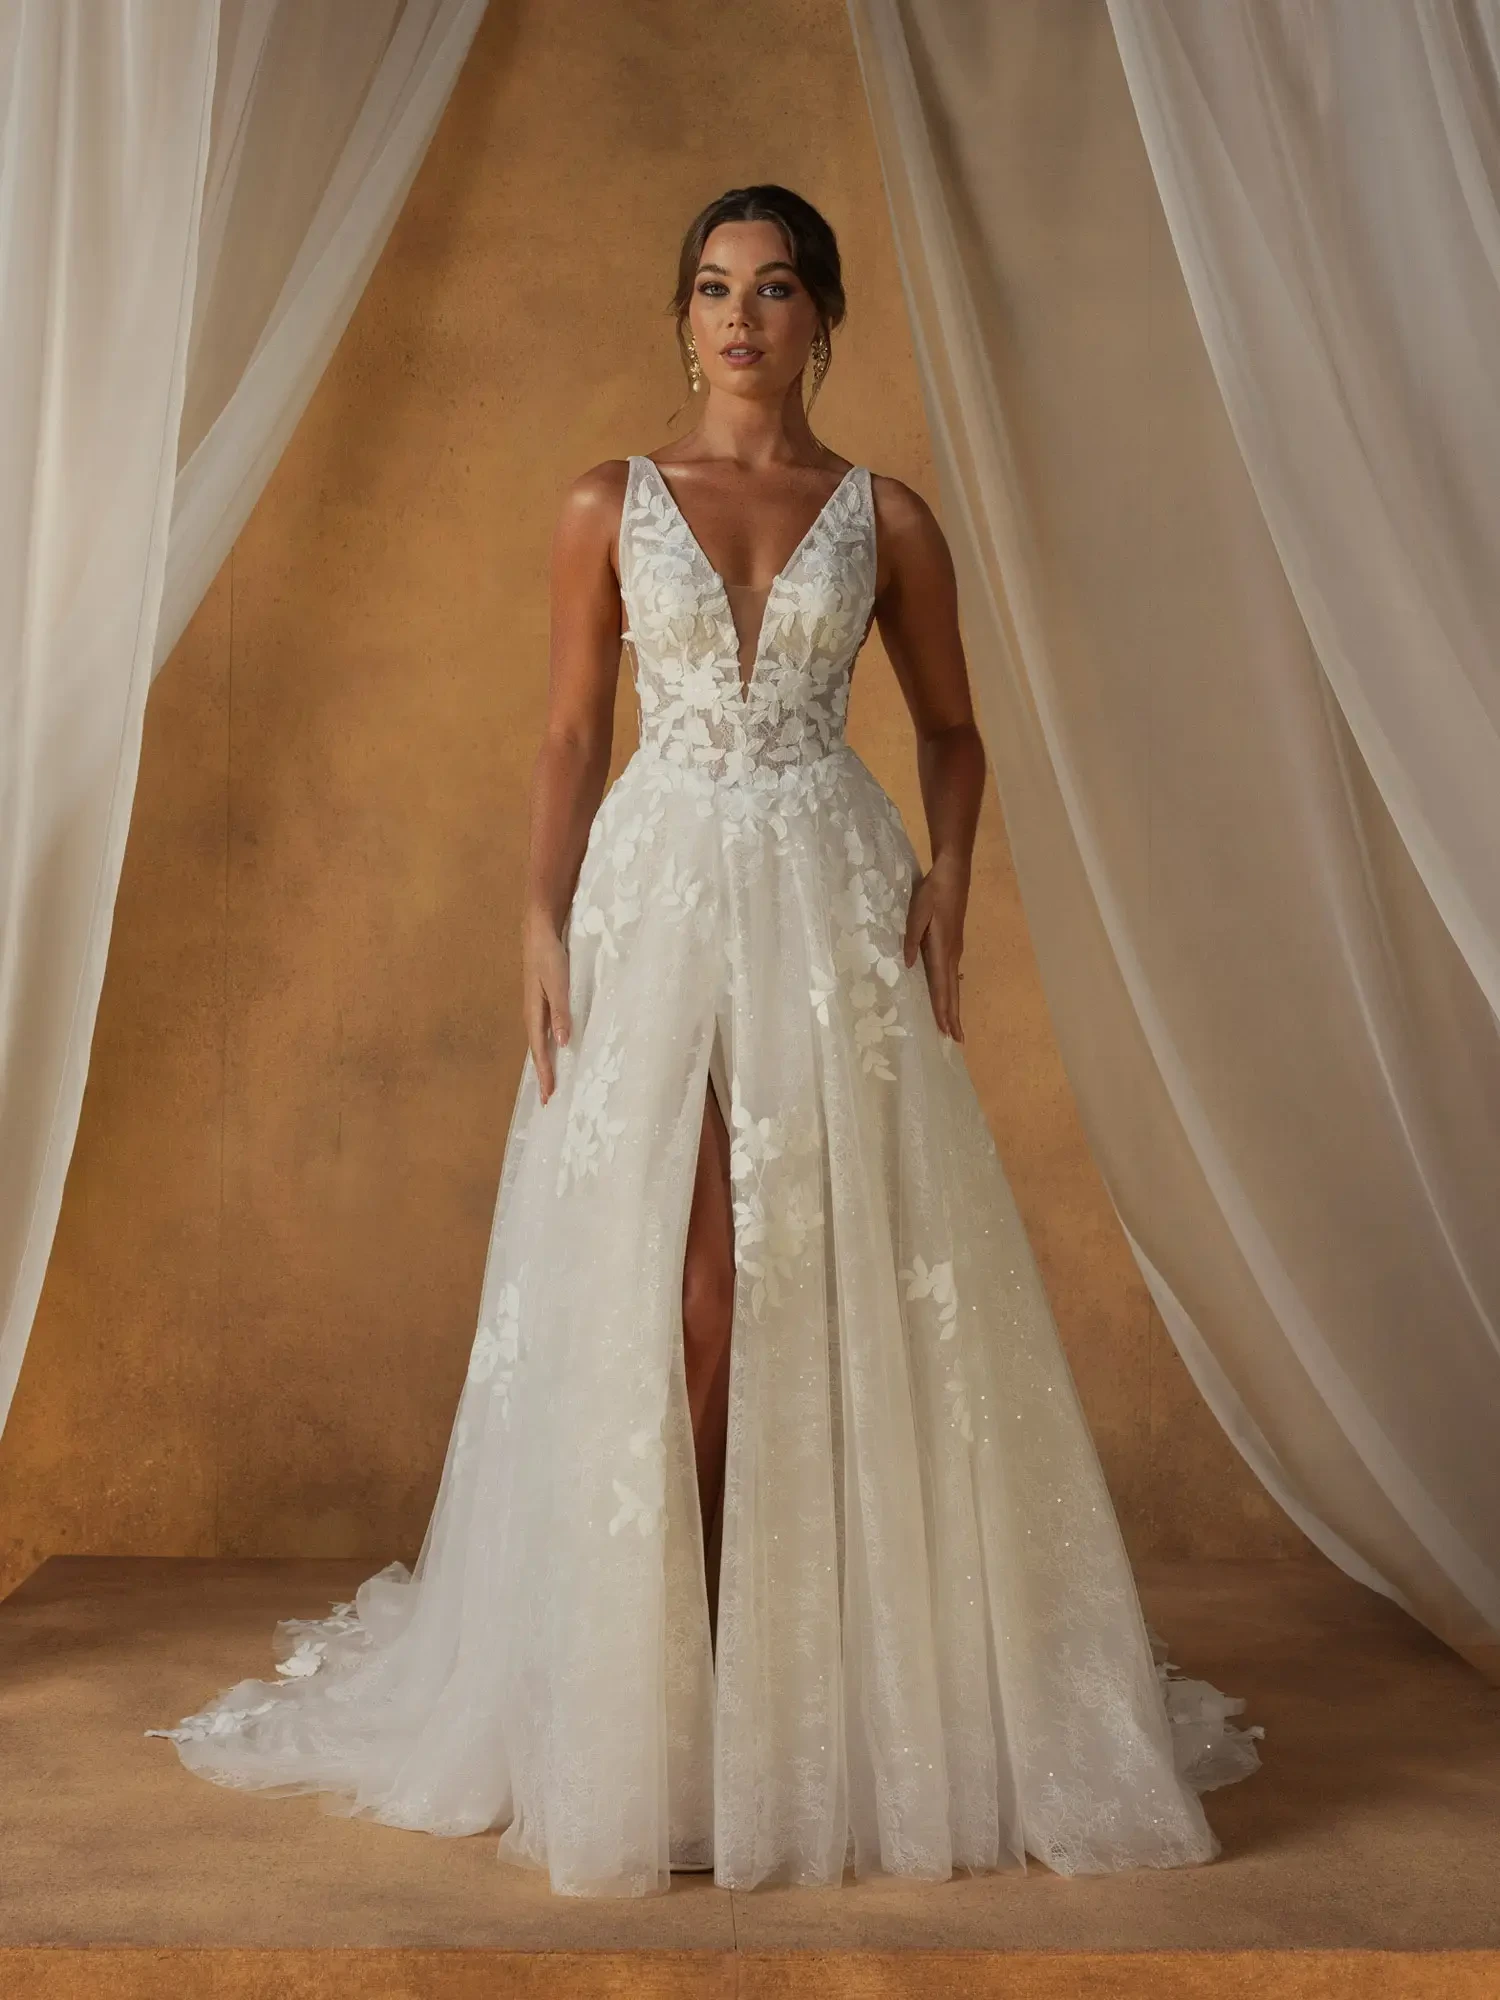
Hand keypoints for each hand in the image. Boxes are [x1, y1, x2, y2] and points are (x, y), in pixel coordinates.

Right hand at [523, 905, 571, 1103]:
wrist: (540, 928)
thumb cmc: (548, 955)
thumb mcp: (557, 984)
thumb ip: (561, 1012)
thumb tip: (563, 1043)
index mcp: (534, 1012)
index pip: (540, 1050)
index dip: (545, 1073)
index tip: (549, 1096)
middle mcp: (533, 1012)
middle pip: (538, 1049)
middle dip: (543, 1073)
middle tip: (548, 1098)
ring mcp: (538, 1005)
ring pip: (541, 1039)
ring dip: (546, 1060)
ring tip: (551, 1079)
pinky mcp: (544, 997)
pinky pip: (546, 1027)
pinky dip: (550, 1043)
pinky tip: (557, 1046)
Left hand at [902, 853, 967, 1041]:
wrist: (953, 875)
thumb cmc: (933, 892)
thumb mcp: (917, 912)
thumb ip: (912, 938)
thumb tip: (909, 964)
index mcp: (941, 949)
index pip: (941, 985)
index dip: (943, 1009)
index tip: (945, 1030)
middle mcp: (951, 954)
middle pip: (952, 991)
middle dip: (953, 1016)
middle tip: (956, 1040)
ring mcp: (955, 950)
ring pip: (953, 984)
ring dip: (953, 1005)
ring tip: (953, 1026)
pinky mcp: (954, 944)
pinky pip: (952, 974)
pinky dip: (951, 990)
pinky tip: (950, 995)